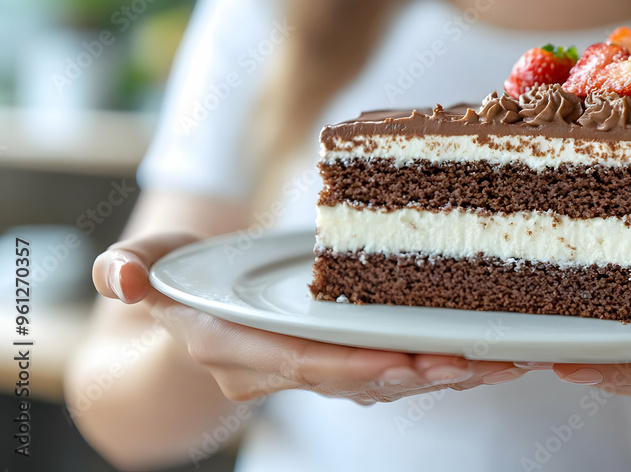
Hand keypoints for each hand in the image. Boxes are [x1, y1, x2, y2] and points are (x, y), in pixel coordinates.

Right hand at [92, 233, 527, 402]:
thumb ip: (134, 270)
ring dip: (439, 374)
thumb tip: (121, 276)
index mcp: (238, 348)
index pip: (297, 364)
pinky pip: (395, 365)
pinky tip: (490, 353)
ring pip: (383, 379)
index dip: (348, 367)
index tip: (398, 362)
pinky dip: (441, 361)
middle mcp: (281, 368)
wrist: (200, 308)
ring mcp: (315, 367)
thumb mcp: (149, 266)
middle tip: (466, 363)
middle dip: (411, 374)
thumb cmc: (178, 281)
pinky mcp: (344, 357)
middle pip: (354, 378)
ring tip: (494, 362)